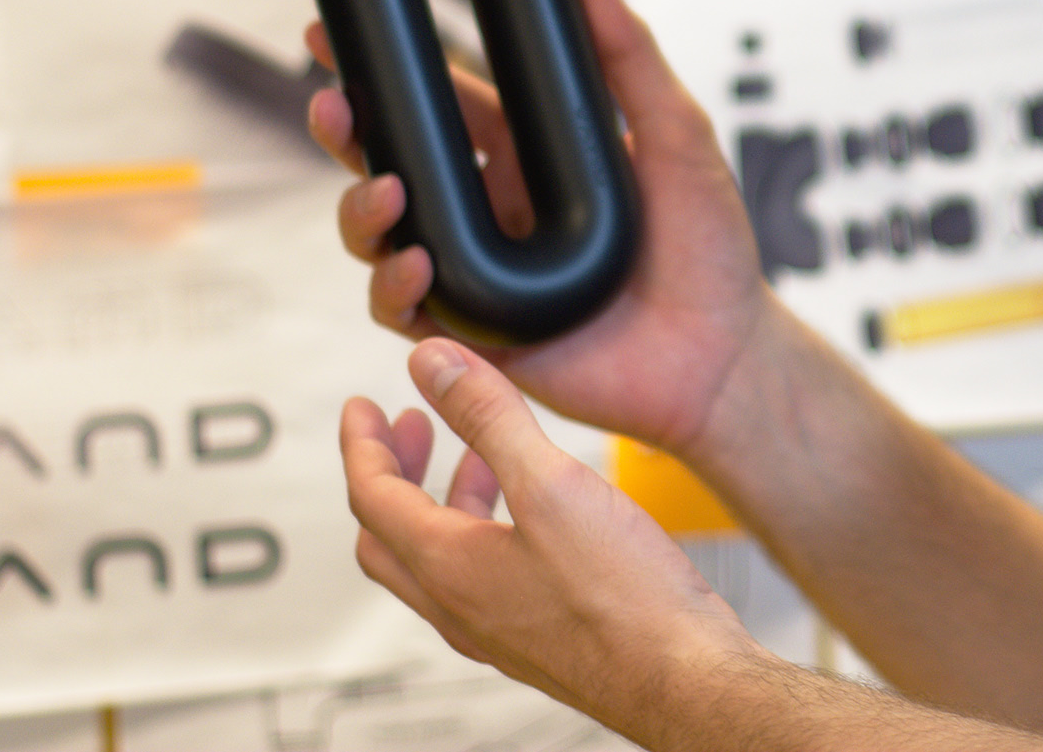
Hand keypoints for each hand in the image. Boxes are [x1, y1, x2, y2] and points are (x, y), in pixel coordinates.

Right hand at [308, 0, 776, 451]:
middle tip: (332, 104)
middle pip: (390, 160)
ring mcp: (478, 271)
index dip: (383, 67)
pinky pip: (405, 308)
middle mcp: (491, 209)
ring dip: (362, 207)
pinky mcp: (475, 333)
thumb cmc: (709, 246)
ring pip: (381, 233)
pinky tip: (415, 263)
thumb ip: (629, 55)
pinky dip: (394, 284)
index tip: (335, 28)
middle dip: (346, 131)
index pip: (440, 99)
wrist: (723, 353)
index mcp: (528, 155)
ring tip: (386, 189)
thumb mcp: (676, 134)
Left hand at [342, 339, 765, 727]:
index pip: (372, 497)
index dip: (362, 442)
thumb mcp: (552, 484)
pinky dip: (480, 529)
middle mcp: (458, 606)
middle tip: (408, 426)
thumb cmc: (624, 599)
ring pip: (436, 558)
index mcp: (448, 567)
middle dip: (392, 471)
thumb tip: (433, 364)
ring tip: (477, 454)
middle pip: (389, 534)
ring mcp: (494, 628)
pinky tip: (530, 512)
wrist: (680, 678)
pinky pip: (478, 578)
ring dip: (441, 499)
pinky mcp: (532, 637)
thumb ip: (490, 417)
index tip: (362, 406)